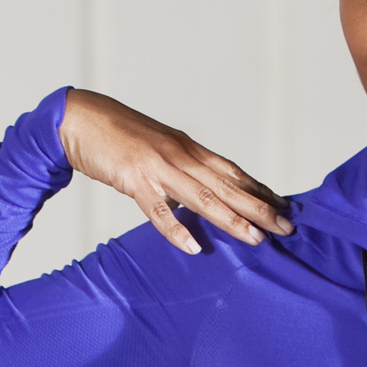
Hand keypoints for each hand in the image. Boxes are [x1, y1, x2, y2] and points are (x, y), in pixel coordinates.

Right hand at [59, 90, 291, 254]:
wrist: (79, 119)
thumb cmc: (116, 135)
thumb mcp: (157, 149)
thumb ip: (180, 170)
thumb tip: (197, 196)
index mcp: (188, 149)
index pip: (232, 171)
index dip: (259, 189)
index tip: (284, 205)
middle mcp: (180, 156)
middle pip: (227, 185)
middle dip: (260, 207)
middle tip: (286, 226)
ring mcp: (158, 168)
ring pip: (203, 197)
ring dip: (232, 219)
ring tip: (256, 238)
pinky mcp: (133, 180)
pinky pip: (158, 210)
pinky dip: (177, 229)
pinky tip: (194, 247)